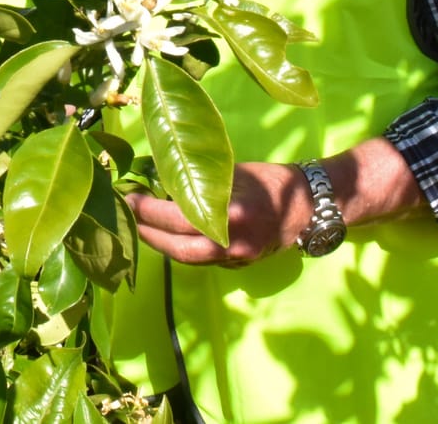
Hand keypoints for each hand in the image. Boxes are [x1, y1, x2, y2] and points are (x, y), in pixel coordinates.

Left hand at [127, 162, 310, 266]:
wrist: (309, 207)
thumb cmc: (271, 181)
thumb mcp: (233, 172)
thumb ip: (201, 180)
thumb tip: (162, 179)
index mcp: (230, 215)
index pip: (178, 217)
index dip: (149, 211)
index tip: (129, 198)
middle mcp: (232, 243)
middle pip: (178, 249)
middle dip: (148, 235)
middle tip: (127, 219)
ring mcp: (237, 258)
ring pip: (189, 259)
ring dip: (162, 245)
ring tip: (141, 228)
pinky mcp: (240, 265)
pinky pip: (204, 261)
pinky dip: (183, 250)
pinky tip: (168, 237)